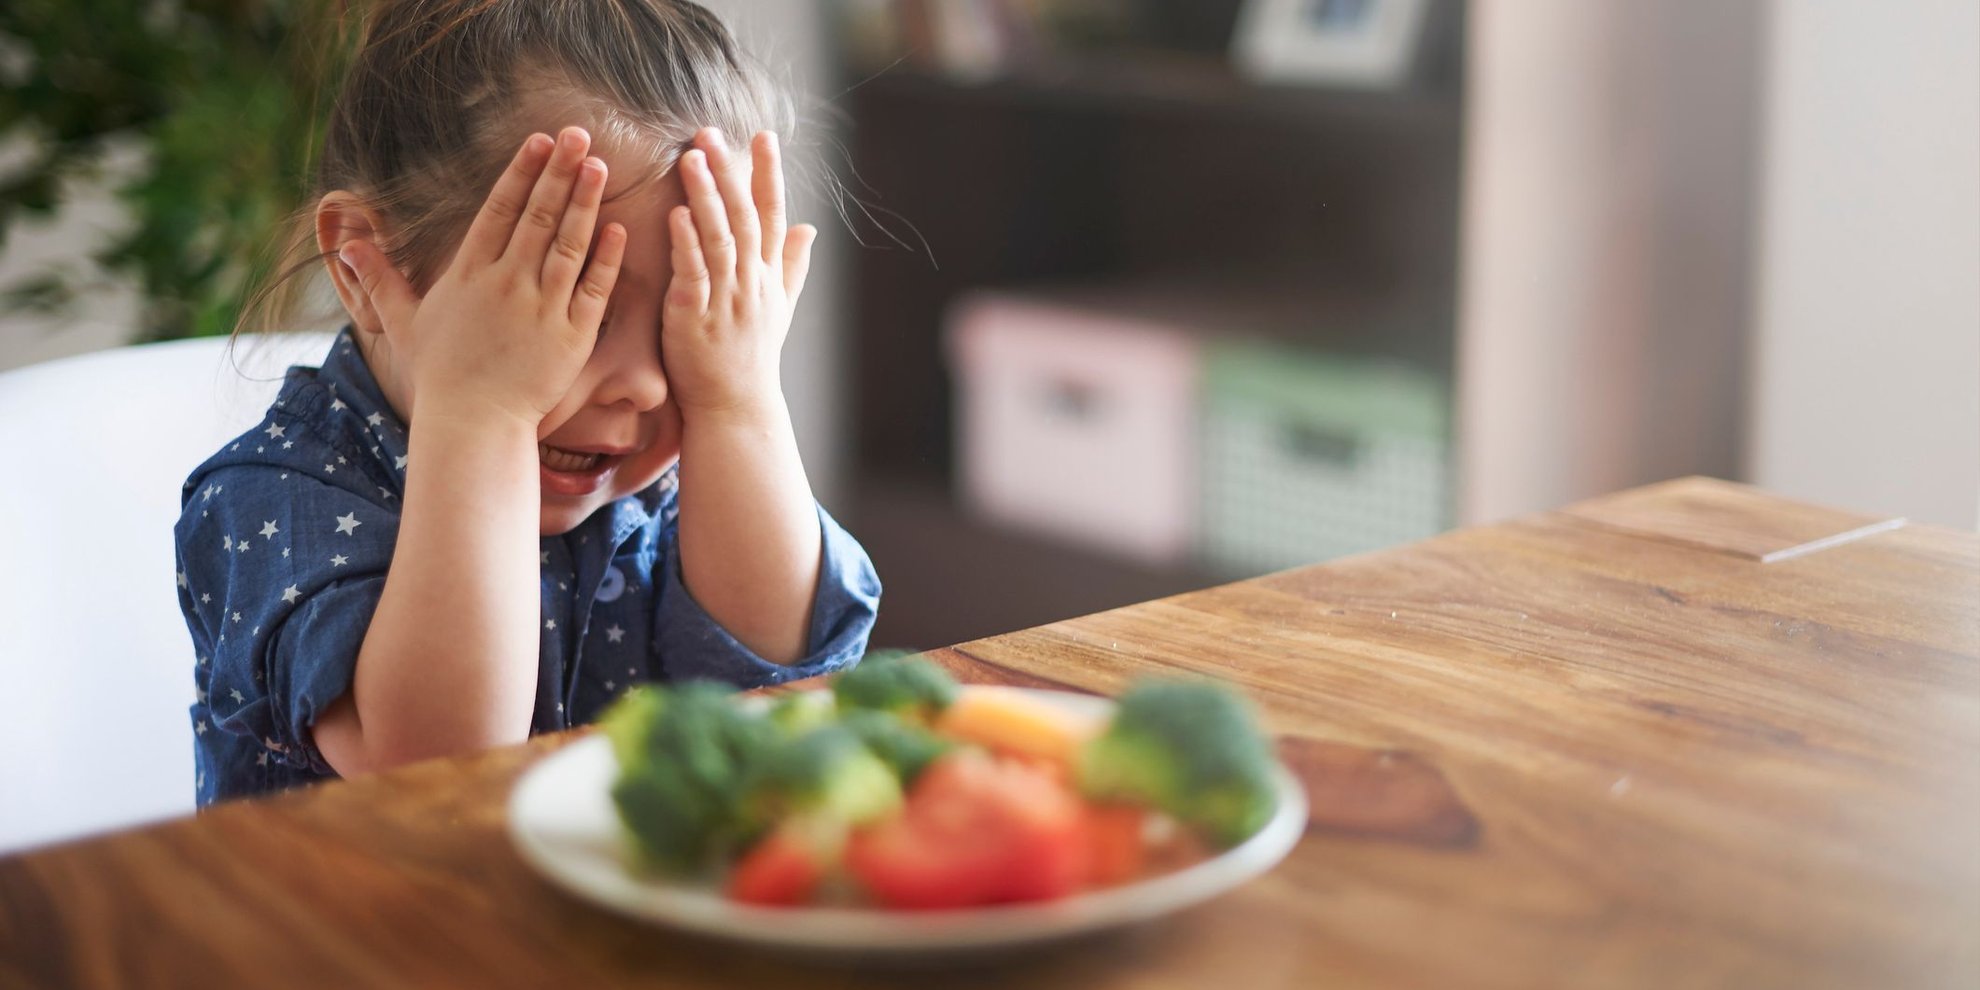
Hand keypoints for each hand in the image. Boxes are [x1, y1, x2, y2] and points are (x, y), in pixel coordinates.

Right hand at [337, 126, 626, 429]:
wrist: (474, 424)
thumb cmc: (441, 375)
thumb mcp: (404, 323)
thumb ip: (381, 280)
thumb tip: (346, 245)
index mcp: (469, 273)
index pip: (499, 210)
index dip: (521, 172)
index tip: (539, 140)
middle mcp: (507, 283)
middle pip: (537, 216)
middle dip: (559, 172)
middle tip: (579, 135)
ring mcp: (542, 308)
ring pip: (568, 244)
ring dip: (585, 202)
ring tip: (600, 166)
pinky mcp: (572, 335)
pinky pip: (593, 288)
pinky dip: (607, 258)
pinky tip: (618, 228)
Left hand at [662, 127, 816, 419]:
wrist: (736, 409)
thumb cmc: (752, 360)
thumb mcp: (780, 309)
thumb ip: (791, 266)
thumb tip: (810, 228)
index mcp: (768, 277)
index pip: (773, 215)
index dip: (768, 174)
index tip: (764, 136)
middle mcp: (752, 283)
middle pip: (744, 217)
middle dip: (730, 173)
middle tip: (711, 133)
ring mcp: (725, 300)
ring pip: (719, 238)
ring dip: (705, 196)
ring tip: (691, 158)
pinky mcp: (695, 318)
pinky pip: (693, 274)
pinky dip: (686, 243)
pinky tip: (676, 214)